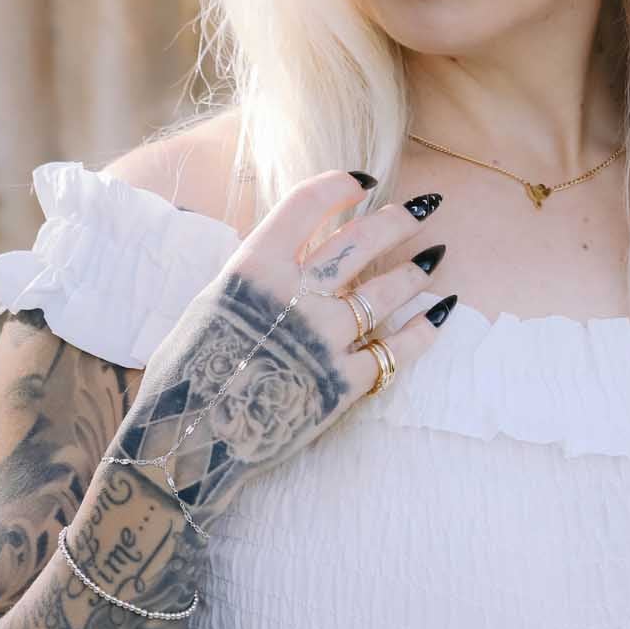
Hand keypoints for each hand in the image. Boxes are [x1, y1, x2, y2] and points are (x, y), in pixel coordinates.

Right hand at [117, 169, 452, 529]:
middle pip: (361, 239)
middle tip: (423, 209)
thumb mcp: (211, 305)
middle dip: (400, 219)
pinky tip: (441, 313)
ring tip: (434, 257)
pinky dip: (424, 330)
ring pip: (387, 291)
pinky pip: (398, 350)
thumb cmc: (188, 374)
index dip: (341, 185)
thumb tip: (290, 256)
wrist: (189, 445)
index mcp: (253, 267)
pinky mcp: (343, 383)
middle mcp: (294, 295)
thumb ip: (256, 277)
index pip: (307, 203)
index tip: (364, 183)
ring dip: (416, 271)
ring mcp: (323, 339)